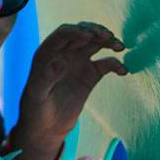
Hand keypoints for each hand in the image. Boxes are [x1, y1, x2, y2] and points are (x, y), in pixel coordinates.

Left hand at [13, 22, 126, 159]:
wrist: (45, 128)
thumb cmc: (35, 110)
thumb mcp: (37, 95)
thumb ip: (46, 78)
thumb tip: (59, 61)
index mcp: (47, 54)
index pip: (63, 33)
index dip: (76, 31)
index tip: (90, 36)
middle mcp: (63, 54)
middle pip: (82, 34)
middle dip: (96, 32)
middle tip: (108, 37)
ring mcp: (78, 63)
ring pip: (96, 44)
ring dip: (109, 41)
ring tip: (120, 46)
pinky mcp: (90, 75)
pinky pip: (107, 63)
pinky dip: (116, 64)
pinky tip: (124, 71)